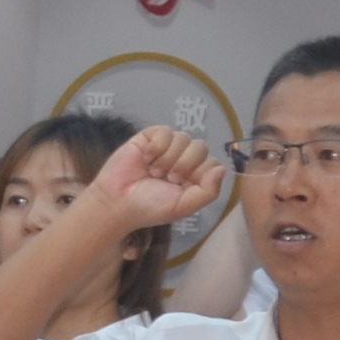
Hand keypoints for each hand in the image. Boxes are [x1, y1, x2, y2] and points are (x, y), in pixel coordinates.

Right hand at [93, 124, 232, 233]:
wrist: (117, 202)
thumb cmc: (149, 208)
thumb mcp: (183, 206)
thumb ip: (208, 191)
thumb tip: (222, 168)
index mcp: (194, 177)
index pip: (212, 163)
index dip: (199, 173)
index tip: (181, 186)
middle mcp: (183, 160)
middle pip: (200, 147)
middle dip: (184, 164)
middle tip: (167, 178)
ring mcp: (167, 147)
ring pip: (184, 138)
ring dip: (168, 157)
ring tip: (154, 171)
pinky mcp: (150, 137)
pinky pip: (165, 131)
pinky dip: (157, 146)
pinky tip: (146, 158)